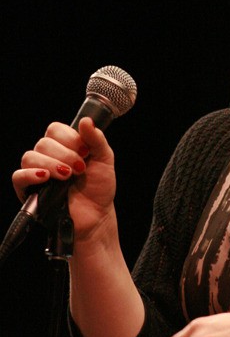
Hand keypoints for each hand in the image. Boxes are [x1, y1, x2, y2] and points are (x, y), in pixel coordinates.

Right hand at [12, 117, 115, 238]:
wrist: (97, 215)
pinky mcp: (29, 190)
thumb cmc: (99, 187)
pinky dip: (31, 174)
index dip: (70, 138)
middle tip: (80, 168)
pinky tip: (46, 177)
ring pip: (30, 157)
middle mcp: (48, 157)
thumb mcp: (105, 159)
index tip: (86, 152)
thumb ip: (96, 139)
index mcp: (64, 146)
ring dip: (52, 164)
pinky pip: (18, 176)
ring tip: (69, 176)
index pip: (55, 129)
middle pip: (44, 143)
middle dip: (65, 154)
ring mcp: (37, 173)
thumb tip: (87, 120)